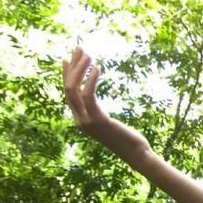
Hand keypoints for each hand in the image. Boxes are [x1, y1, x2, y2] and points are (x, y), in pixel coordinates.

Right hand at [61, 45, 150, 166]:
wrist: (136, 154)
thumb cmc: (127, 138)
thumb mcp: (108, 122)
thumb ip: (98, 112)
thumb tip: (94, 101)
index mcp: (80, 119)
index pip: (67, 93)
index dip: (67, 74)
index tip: (68, 58)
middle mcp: (79, 120)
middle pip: (67, 88)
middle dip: (73, 66)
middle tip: (79, 48)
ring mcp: (86, 121)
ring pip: (74, 90)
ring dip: (80, 69)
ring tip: (88, 54)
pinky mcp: (97, 120)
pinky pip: (88, 95)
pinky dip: (91, 80)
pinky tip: (97, 68)